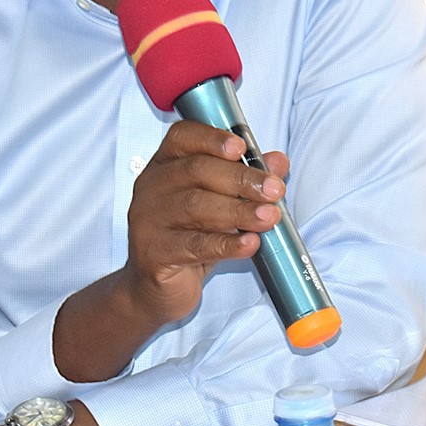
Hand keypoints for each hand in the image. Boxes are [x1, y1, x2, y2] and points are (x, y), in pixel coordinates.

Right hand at [121, 121, 288, 325]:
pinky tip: (249, 244)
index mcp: (164, 167)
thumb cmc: (189, 237)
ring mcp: (147, 220)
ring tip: (270, 217)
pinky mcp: (153, 253)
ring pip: (195, 207)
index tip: (241, 147)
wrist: (155, 287)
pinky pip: (193, 245)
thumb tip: (278, 162)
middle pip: (195, 170)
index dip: (211, 138)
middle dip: (240, 179)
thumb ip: (246, 180)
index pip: (182, 138)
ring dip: (239, 211)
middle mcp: (150, 187)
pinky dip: (226, 244)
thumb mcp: (219, 204)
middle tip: (274, 190)